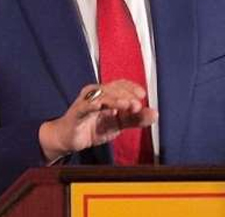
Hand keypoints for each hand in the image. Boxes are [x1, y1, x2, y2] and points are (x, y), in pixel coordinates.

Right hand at [38, 80, 157, 162]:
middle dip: (127, 95)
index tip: (143, 95)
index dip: (132, 88)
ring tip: (126, 105)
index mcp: (107, 93)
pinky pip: (85, 106)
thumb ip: (136, 119)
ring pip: (101, 95)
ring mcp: (85, 101)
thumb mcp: (118, 124)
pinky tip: (102, 107)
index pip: (121, 85)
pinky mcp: (77, 112)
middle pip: (113, 88)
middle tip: (137, 105)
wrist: (69, 139)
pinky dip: (93, 105)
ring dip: (115, 99)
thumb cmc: (93, 127)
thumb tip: (155, 114)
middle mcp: (96, 93)